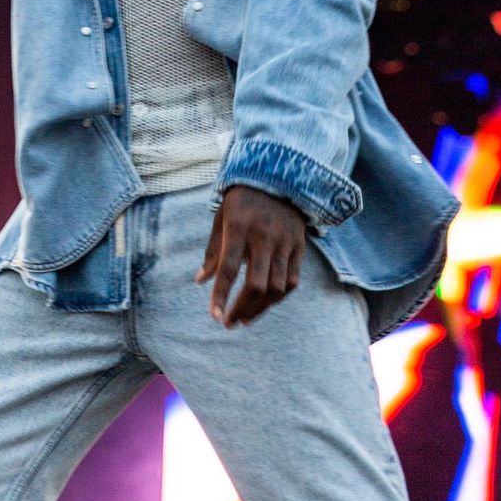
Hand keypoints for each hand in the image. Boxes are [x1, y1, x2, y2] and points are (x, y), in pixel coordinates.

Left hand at [195, 185, 306, 327]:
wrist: (278, 177)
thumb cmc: (242, 201)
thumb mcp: (222, 218)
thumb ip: (214, 251)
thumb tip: (201, 281)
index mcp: (239, 227)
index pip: (229, 269)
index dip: (221, 296)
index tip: (215, 317)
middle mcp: (263, 236)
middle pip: (256, 285)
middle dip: (242, 309)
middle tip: (230, 323)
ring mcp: (284, 242)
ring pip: (276, 287)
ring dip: (260, 309)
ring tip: (245, 318)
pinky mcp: (299, 246)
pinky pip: (292, 281)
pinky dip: (279, 297)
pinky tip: (266, 303)